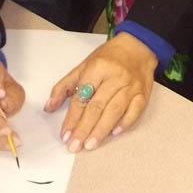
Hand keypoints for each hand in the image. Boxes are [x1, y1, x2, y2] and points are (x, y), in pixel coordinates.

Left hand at [44, 32, 156, 152]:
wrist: (137, 47)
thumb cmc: (109, 57)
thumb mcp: (83, 66)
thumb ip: (65, 86)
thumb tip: (49, 106)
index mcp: (97, 68)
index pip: (81, 98)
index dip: (72, 118)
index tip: (65, 135)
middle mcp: (115, 77)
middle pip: (97, 107)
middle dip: (84, 129)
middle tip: (75, 145)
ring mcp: (130, 86)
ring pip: (114, 111)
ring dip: (101, 130)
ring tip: (90, 145)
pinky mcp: (143, 93)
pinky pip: (134, 111)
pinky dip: (124, 124)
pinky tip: (114, 134)